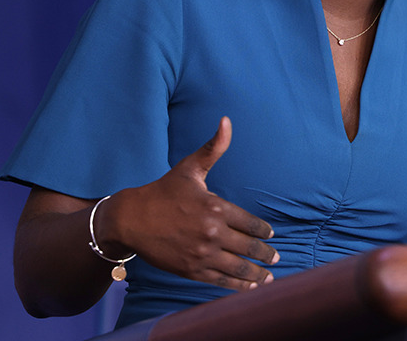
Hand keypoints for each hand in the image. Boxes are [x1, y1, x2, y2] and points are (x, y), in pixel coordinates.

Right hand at [98, 117, 279, 290]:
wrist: (131, 219)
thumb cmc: (163, 192)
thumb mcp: (189, 168)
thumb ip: (213, 147)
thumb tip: (226, 120)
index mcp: (216, 207)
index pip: (251, 224)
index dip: (264, 232)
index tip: (270, 236)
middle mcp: (212, 232)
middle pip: (249, 248)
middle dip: (266, 255)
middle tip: (275, 258)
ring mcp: (202, 254)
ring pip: (239, 268)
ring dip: (257, 274)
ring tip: (268, 276)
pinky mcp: (191, 270)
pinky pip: (221, 281)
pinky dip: (238, 286)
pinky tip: (249, 286)